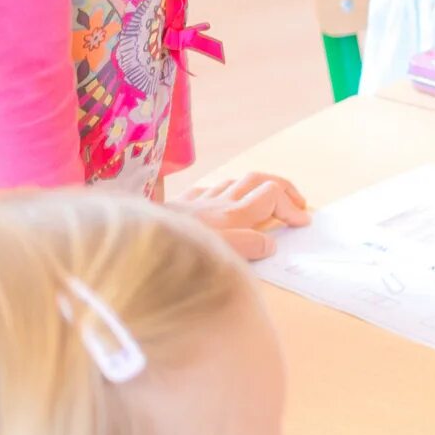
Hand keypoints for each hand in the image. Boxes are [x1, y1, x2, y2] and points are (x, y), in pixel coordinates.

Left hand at [176, 172, 309, 261]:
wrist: (132, 242)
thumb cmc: (176, 250)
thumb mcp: (220, 254)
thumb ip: (249, 245)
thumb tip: (270, 242)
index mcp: (232, 214)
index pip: (272, 196)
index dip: (291, 206)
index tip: (302, 223)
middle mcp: (218, 202)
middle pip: (259, 180)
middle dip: (283, 187)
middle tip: (297, 202)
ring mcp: (197, 201)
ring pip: (234, 181)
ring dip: (256, 187)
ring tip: (266, 201)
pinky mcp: (178, 205)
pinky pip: (208, 190)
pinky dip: (224, 192)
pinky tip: (221, 202)